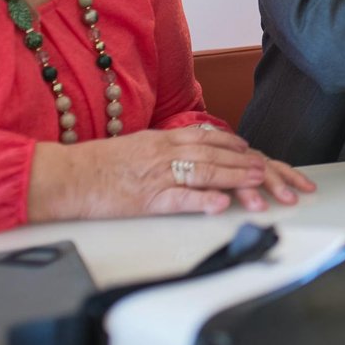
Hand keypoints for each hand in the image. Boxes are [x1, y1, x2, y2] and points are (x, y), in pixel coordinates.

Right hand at [27, 126, 315, 221]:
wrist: (65, 175)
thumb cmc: (99, 165)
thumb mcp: (140, 148)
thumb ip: (169, 150)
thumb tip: (195, 157)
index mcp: (166, 139)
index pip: (213, 139)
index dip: (242, 149)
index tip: (263, 157)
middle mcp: (167, 151)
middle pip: (219, 155)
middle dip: (253, 166)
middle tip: (280, 177)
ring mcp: (157, 174)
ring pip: (205, 172)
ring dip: (237, 178)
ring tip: (262, 185)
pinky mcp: (145, 198)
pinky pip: (177, 198)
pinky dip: (201, 201)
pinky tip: (221, 205)